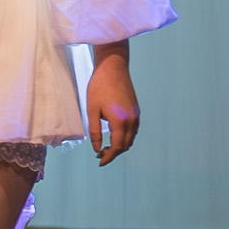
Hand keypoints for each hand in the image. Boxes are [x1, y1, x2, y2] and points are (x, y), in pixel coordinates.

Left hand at [85, 44, 139, 163]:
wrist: (113, 68)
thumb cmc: (98, 87)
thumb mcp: (91, 110)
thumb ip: (94, 131)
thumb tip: (97, 148)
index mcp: (120, 120)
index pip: (118, 146)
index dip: (109, 156)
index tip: (99, 161)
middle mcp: (132, 119)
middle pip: (126, 144)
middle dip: (114, 152)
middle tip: (100, 154)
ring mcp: (136, 114)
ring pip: (131, 138)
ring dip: (120, 145)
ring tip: (105, 146)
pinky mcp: (136, 110)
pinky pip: (133, 129)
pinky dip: (124, 136)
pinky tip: (113, 135)